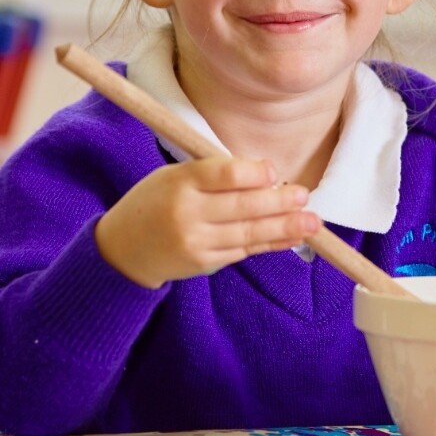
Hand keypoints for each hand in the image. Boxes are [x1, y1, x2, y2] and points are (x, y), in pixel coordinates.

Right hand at [95, 155, 321, 287]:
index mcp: (180, 180)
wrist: (124, 248)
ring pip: (248, 232)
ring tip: (312, 222)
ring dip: (285, 227)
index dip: (255, 173)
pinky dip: (269, 243)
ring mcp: (196, 241)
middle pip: (243, 206)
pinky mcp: (203, 263)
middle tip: (304, 196)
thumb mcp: (174, 176)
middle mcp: (187, 212)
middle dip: (279, 202)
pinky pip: (243, 251)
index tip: (275, 172)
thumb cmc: (156, 202)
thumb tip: (267, 176)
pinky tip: (291, 238)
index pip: (225, 174)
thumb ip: (213, 174)